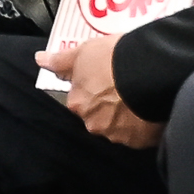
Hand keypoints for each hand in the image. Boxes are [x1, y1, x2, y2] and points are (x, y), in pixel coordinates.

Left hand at [36, 31, 161, 148]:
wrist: (151, 73)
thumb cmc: (114, 59)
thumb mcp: (84, 51)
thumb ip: (61, 60)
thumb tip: (40, 59)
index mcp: (77, 103)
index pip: (80, 99)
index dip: (93, 88)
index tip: (105, 79)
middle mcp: (94, 123)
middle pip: (99, 116)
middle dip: (109, 105)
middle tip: (124, 85)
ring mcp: (118, 135)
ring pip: (120, 126)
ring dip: (127, 116)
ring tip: (142, 95)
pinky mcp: (142, 141)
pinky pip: (141, 134)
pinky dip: (145, 124)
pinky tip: (152, 107)